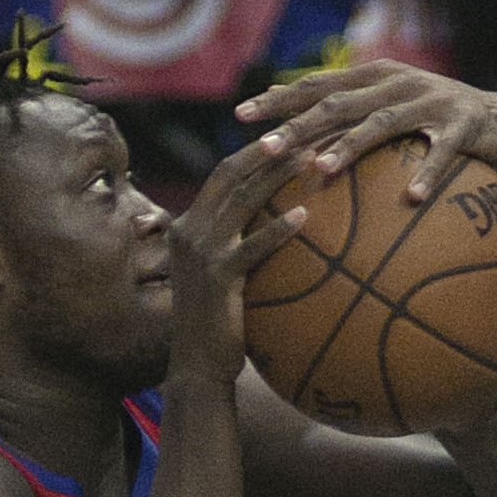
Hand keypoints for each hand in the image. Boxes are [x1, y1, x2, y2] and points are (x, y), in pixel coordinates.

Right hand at [166, 138, 309, 379]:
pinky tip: (305, 216)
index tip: (288, 132)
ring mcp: (199, 255)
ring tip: (310, 160)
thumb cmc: (217, 322)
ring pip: (241, 202)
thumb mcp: (219, 273)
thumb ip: (233, 243)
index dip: (254, 150)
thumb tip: (274, 218)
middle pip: (229, 175)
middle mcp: (188, 233)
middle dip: (265, 149)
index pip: (222, 174)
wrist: (198, 367)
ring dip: (277, 176)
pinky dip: (277, 229)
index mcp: (186, 226)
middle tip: (301, 129)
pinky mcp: (216, 280)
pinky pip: (251, 247)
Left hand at [237, 60, 496, 202]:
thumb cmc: (430, 121)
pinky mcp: (464, 126)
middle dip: (298, 125)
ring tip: (322, 169)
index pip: (315, 84)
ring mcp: (431, 102)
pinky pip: (442, 153)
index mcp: (373, 77)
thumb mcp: (384, 108)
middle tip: (265, 149)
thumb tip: (281, 122)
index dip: (278, 98)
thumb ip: (341, 112)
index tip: (239, 115)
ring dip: (349, 146)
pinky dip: (427, 174)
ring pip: (381, 124)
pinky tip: (411, 198)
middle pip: (337, 103)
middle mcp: (397, 83)